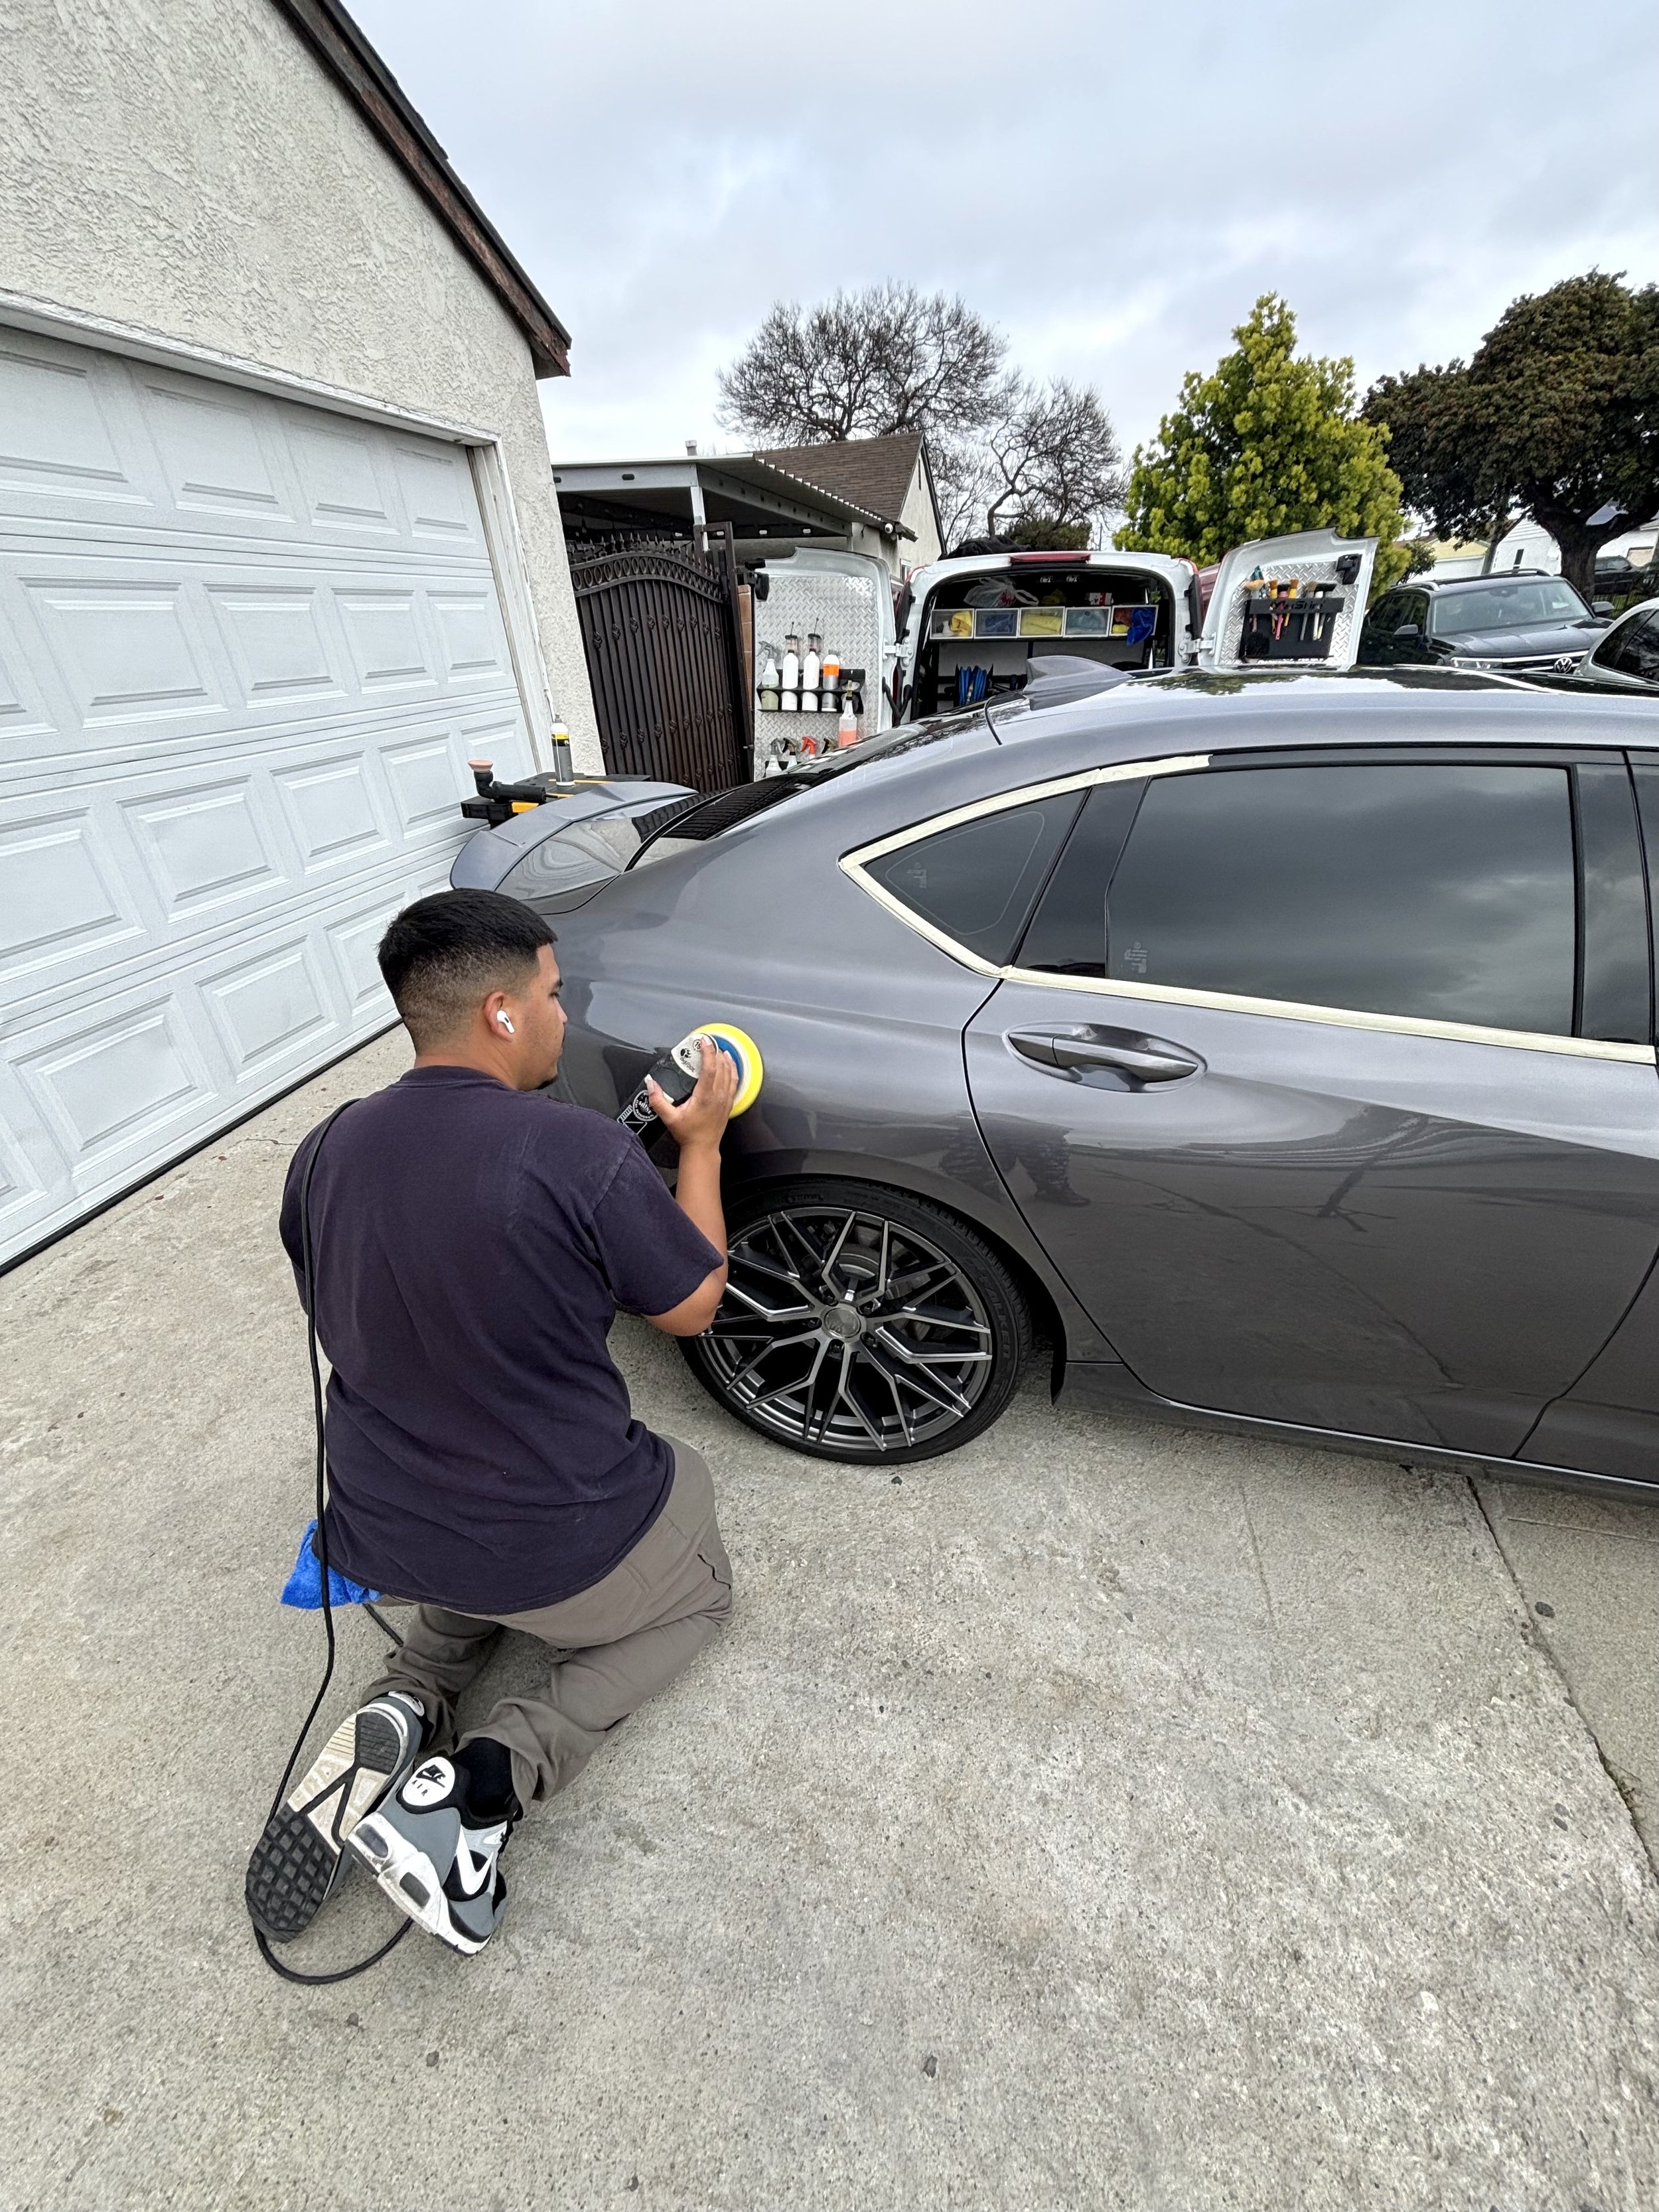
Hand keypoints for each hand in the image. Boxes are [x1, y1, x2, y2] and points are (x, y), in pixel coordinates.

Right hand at [648, 1035, 738, 1151]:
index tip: (704, 1041)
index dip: (707, 1052)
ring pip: (730, 1073)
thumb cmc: (689, 1135)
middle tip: (708, 1042)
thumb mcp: (669, 1117)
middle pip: (721, 1067)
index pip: (709, 1068)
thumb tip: (651, 1084)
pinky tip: (730, 1064)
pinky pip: (734, 1082)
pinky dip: (733, 1070)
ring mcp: (725, 1099)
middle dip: (715, 1051)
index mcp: (705, 1097)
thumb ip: (657, 1100)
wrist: (702, 1148)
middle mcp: (718, 1096)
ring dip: (725, 1059)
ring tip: (719, 1049)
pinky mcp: (728, 1103)